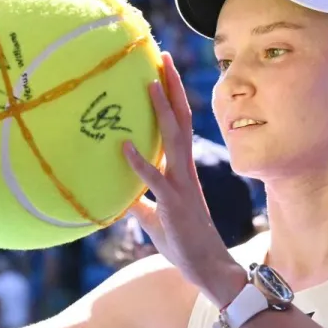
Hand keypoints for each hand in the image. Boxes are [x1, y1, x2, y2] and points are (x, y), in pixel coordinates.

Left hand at [122, 53, 244, 306]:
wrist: (209, 270)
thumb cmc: (185, 246)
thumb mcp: (155, 221)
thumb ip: (139, 205)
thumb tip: (119, 199)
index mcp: (182, 171)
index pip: (178, 125)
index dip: (170, 97)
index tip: (161, 70)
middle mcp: (184, 171)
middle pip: (179, 120)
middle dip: (171, 87)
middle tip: (161, 56)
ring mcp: (181, 186)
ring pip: (173, 140)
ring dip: (161, 111)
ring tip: (151, 83)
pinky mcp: (173, 205)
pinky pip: (155, 180)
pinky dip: (140, 163)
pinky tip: (124, 147)